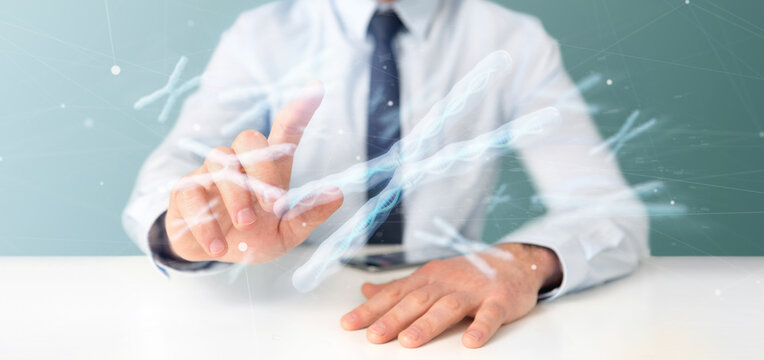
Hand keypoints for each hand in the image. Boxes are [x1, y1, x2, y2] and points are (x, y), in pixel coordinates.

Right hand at [165, 81, 343, 263]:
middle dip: (263, 169)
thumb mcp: (286, 234)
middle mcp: (240, 163)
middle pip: (249, 138)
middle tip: (272, 206)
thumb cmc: (254, 237)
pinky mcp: (185, 190)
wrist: (214, 255)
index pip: (285, 132)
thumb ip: (308, 215)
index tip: (317, 88)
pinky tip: (218, 245)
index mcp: (270, 169)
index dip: (299, 110)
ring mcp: (210, 173)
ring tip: (245, 226)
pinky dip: (206, 222)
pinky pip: (191, 193)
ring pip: (220, 161)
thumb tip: (337, 194)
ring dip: (236, 195)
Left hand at [340, 243, 561, 347]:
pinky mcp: (499, 300)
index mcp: (428, 278)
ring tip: (409, 341)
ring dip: (427, 324)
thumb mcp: (430, 277)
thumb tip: (366, 291)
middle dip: (392, 319)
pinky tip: (471, 341)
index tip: (349, 324)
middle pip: (416, 300)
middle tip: (373, 336)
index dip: (371, 309)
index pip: (394, 294)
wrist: (514, 262)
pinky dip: (481, 327)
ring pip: (447, 307)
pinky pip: (490, 314)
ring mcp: (474, 291)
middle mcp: (447, 282)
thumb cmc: (468, 274)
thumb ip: (398, 287)